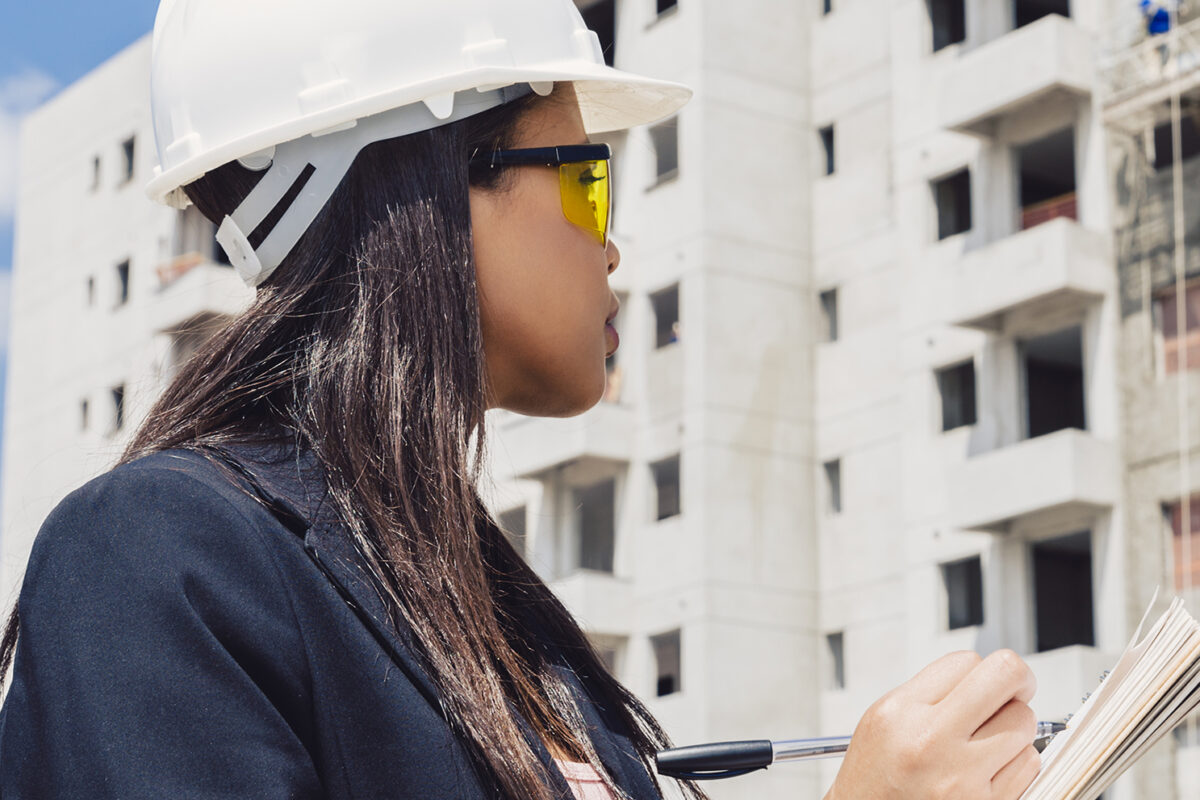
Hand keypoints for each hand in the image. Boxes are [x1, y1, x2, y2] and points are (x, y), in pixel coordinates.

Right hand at [824, 650, 1039, 799]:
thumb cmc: (874, 777)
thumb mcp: (881, 720)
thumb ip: (928, 692)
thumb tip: (981, 675)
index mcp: (902, 713)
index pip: (966, 661)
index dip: (977, 669)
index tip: (979, 682)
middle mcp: (931, 742)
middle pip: (1006, 676)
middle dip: (1016, 679)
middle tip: (1012, 690)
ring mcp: (962, 778)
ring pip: (1024, 721)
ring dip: (1014, 726)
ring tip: (989, 739)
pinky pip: (1029, 763)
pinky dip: (1017, 761)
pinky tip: (990, 767)